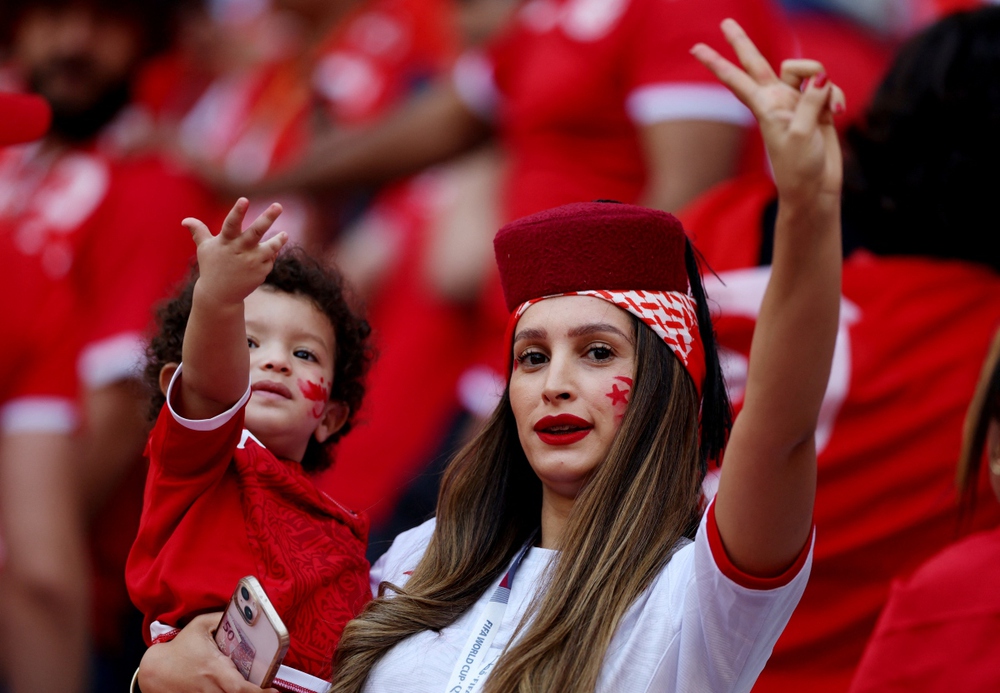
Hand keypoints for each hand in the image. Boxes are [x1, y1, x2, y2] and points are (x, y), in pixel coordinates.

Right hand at [137, 613, 277, 692]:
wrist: (155, 671)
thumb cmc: (180, 647)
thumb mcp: (200, 625)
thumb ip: (222, 617)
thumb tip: (247, 614)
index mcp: (214, 668)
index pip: (240, 688)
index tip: (274, 691)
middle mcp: (210, 688)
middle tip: (271, 692)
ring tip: (257, 689)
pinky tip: (239, 690)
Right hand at [184, 198, 286, 307]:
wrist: (220, 295)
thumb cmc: (212, 267)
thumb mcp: (204, 249)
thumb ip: (199, 232)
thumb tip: (185, 220)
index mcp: (226, 241)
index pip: (231, 223)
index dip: (238, 211)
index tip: (244, 199)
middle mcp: (240, 250)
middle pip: (256, 232)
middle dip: (267, 218)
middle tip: (279, 205)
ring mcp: (252, 261)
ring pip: (270, 248)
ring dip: (278, 241)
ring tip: (284, 234)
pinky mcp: (261, 272)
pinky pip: (270, 259)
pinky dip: (270, 254)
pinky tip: (267, 254)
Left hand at [692, 19, 844, 207]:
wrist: (815, 190)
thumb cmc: (800, 168)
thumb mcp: (802, 134)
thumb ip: (811, 100)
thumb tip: (821, 76)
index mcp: (765, 106)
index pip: (736, 78)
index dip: (716, 63)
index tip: (695, 48)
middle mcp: (777, 99)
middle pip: (756, 62)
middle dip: (741, 42)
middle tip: (725, 22)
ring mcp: (797, 101)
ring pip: (809, 69)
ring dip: (823, 81)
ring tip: (830, 109)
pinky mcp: (818, 107)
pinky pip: (830, 87)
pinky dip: (837, 96)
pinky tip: (838, 113)